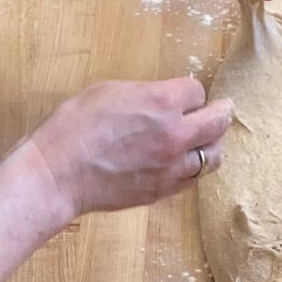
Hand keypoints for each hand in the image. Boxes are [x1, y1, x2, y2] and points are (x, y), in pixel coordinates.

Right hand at [28, 76, 232, 222]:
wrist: (59, 173)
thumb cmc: (75, 126)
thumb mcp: (109, 91)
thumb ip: (145, 93)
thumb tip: (162, 98)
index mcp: (162, 102)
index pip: (197, 92)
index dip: (190, 92)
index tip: (185, 95)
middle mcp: (176, 134)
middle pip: (218, 123)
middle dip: (220, 113)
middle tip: (222, 109)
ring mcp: (172, 167)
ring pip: (212, 156)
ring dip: (211, 145)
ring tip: (206, 140)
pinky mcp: (163, 190)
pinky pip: (192, 179)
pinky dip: (192, 168)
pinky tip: (184, 163)